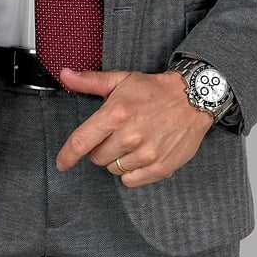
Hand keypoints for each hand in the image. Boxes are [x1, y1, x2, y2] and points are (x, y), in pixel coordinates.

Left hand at [53, 66, 212, 185]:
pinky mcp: (160, 168)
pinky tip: (141, 155)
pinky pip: (131, 180)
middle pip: (97, 158)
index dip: (67, 156)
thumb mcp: (121, 80)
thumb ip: (90, 81)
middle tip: (117, 135)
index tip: (63, 163)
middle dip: (101, 149)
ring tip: (133, 142)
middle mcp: (129, 136)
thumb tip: (65, 75)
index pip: (80, 143)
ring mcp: (146, 154)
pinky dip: (132, 172)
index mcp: (115, 114)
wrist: (193, 99)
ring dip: (118, 159)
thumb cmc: (155, 90)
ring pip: (114, 170)